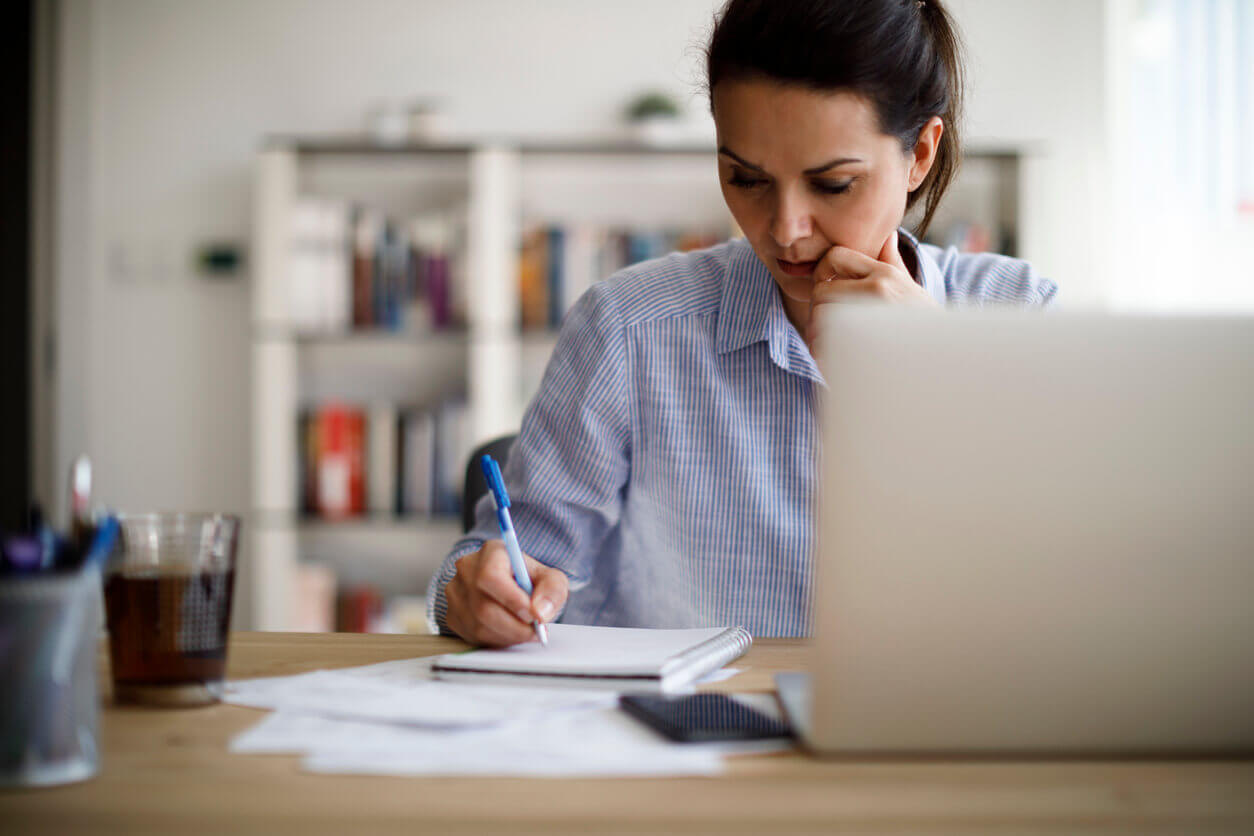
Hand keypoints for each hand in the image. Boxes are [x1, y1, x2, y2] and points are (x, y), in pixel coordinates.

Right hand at [444, 540, 568, 646]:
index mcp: (491, 552)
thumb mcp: (550, 578)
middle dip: (515, 626)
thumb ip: (552, 590)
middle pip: (483, 607)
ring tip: (526, 632)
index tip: (533, 615)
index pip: (490, 576)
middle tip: (535, 631)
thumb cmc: (528, 579)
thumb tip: (540, 612)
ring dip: (508, 635)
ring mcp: (455, 593)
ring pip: (478, 625)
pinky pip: (472, 636)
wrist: (511, 585)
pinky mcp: (452, 614)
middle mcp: (467, 569)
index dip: (512, 600)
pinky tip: (509, 633)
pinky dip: (496, 640)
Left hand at [804, 230, 934, 354]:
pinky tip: (834, 357)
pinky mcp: (862, 344)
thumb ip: (893, 262)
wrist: (942, 355)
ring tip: (830, 342)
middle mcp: (878, 290)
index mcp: (885, 274)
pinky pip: (823, 342)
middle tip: (825, 322)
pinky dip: (821, 351)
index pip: (834, 256)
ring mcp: (870, 317)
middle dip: (818, 307)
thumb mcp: (911, 287)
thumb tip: (888, 236)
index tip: (827, 288)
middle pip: (820, 290)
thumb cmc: (924, 322)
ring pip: (819, 317)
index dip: (822, 271)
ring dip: (816, 331)